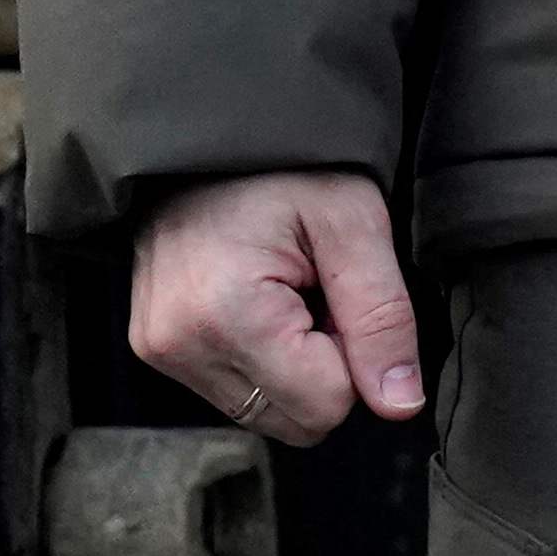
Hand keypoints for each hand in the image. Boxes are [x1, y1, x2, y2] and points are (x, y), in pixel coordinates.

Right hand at [129, 168, 422, 445]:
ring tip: (289, 290)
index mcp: (225, 315)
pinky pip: (236, 391)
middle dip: (327, 367)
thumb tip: (401, 405)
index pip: (326, 405)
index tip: (343, 294)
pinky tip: (263, 300)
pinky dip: (264, 358)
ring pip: (266, 411)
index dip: (357, 357)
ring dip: (296, 364)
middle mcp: (179, 347)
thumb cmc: (287, 166)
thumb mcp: (355, 222)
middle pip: (294, 420)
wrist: (210, 135)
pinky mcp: (155, 350)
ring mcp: (159, 353)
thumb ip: (383, 317)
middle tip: (319, 292)